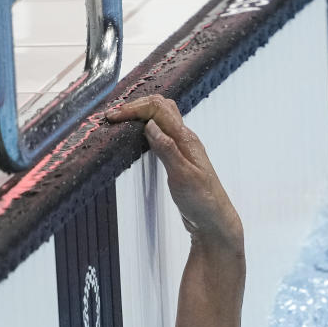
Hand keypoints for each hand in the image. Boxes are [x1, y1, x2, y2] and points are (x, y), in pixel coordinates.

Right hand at [105, 95, 241, 246]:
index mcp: (186, 139)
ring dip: (140, 114)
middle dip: (136, 105)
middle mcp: (184, 139)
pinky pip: (160, 134)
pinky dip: (144, 129)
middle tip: (113, 116)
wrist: (214, 220)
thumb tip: (150, 124)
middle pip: (160, 107)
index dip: (134, 109)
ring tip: (120, 121)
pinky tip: (136, 136)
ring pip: (161, 118)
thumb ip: (167, 149)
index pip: (158, 109)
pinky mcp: (177, 158)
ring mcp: (181, 148)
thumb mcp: (183, 175)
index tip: (114, 117)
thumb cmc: (203, 201)